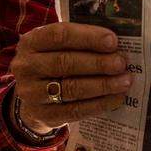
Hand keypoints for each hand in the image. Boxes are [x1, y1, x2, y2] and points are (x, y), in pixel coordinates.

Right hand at [10, 22, 132, 134]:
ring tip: (125, 81)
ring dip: (103, 84)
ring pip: (72, 88)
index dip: (88, 37)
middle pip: (65, 62)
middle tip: (121, 63)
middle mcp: (26, 66)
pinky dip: (99, 104)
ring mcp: (31, 93)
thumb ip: (80, 42)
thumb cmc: (53, 63)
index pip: (59, 35)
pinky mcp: (44, 115)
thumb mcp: (56, 47)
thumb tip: (116, 45)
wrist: (33, 97)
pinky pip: (76, 110)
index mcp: (30, 42)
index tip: (113, 41)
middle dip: (98, 63)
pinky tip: (116, 98)